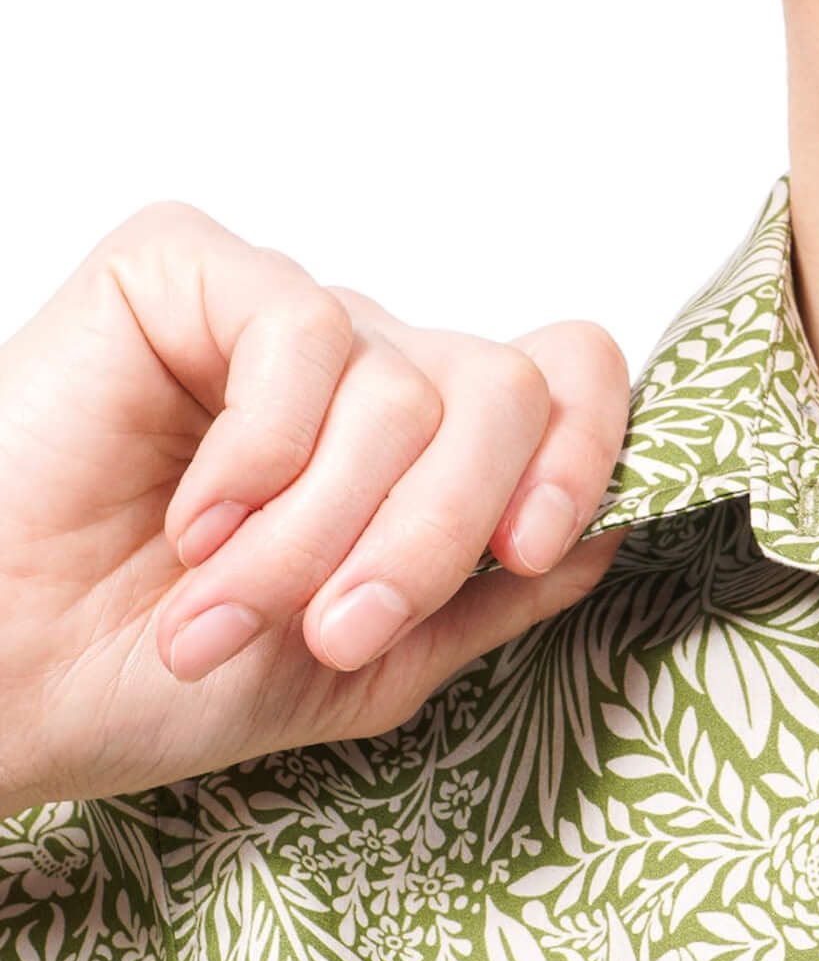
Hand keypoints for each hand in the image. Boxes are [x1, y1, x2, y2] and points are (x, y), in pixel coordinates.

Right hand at [0, 201, 629, 817]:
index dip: (584, 452)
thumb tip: (614, 529)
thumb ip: (495, 597)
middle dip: (437, 534)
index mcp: (420, 448)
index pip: (568, 376)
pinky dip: (260, 457)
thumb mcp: (373, 665)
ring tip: (229, 610)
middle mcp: (365, 368)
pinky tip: (189, 520)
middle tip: (340, 628)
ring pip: (406, 389)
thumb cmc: (156, 681)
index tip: (526, 548)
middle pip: (507, 391)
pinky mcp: (186, 273)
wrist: (2, 687)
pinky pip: (304, 335)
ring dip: (321, 533)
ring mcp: (278, 316)